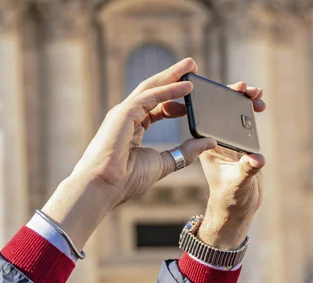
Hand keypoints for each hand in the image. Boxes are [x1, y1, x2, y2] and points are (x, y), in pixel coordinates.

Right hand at [42, 58, 216, 248]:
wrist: (104, 186)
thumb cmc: (126, 180)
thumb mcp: (163, 164)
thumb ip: (185, 153)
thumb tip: (209, 143)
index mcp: (132, 130)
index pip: (155, 108)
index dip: (173, 101)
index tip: (191, 98)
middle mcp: (126, 118)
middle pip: (153, 91)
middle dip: (173, 78)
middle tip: (192, 67)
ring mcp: (123, 113)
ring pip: (151, 88)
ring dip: (172, 75)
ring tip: (191, 65)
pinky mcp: (124, 113)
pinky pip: (150, 96)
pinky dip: (169, 89)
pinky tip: (186, 86)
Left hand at [197, 82, 266, 249]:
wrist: (238, 208)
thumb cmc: (231, 198)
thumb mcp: (239, 183)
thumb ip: (247, 170)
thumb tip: (256, 159)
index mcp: (204, 147)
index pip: (206, 117)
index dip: (216, 100)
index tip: (231, 90)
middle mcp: (212, 140)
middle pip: (219, 110)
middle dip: (232, 96)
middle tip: (247, 89)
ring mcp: (225, 140)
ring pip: (231, 113)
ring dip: (243, 101)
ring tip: (258, 95)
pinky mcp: (238, 143)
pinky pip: (242, 121)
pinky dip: (250, 111)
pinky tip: (260, 105)